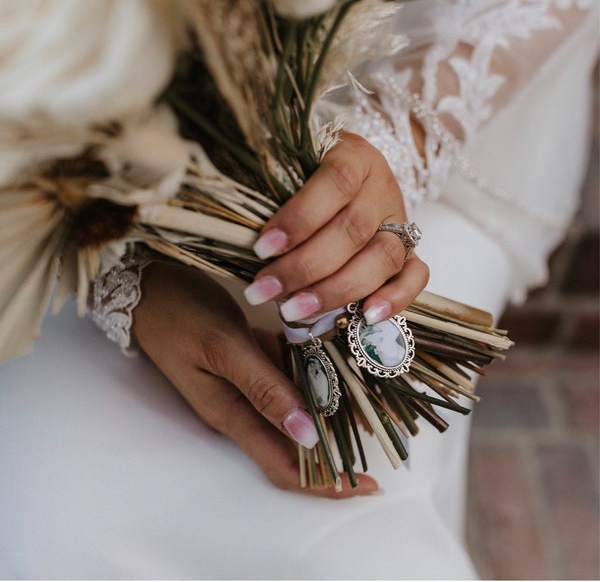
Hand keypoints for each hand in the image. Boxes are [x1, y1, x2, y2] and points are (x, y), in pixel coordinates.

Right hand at [131, 261, 378, 497]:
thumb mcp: (223, 349)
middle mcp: (244, 405)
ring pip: (298, 404)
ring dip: (334, 403)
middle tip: (385, 429)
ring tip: (375, 393)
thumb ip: (263, 389)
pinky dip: (315, 370)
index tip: (368, 484)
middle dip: (341, 442)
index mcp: (232, 414)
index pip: (285, 466)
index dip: (326, 482)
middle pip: (299, 440)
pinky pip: (290, 372)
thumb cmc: (180, 314)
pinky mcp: (250, 358)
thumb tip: (308, 434)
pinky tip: (340, 358)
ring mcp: (247, 381)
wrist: (147, 284)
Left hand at [244, 133, 428, 324]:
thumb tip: (239, 232)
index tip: (262, 247)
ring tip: (295, 310)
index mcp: (355, 156)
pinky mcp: (411, 250)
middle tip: (264, 291)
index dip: (300, 218)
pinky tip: (366, 316)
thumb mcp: (292, 168)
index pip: (334, 183)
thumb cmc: (309, 175)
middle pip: (353, 231)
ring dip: (337, 290)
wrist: (353, 173)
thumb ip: (274, 190)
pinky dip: (396, 298)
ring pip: (382, 257)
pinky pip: (417, 275)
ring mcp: (400, 221)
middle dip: (304, 267)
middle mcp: (383, 188)